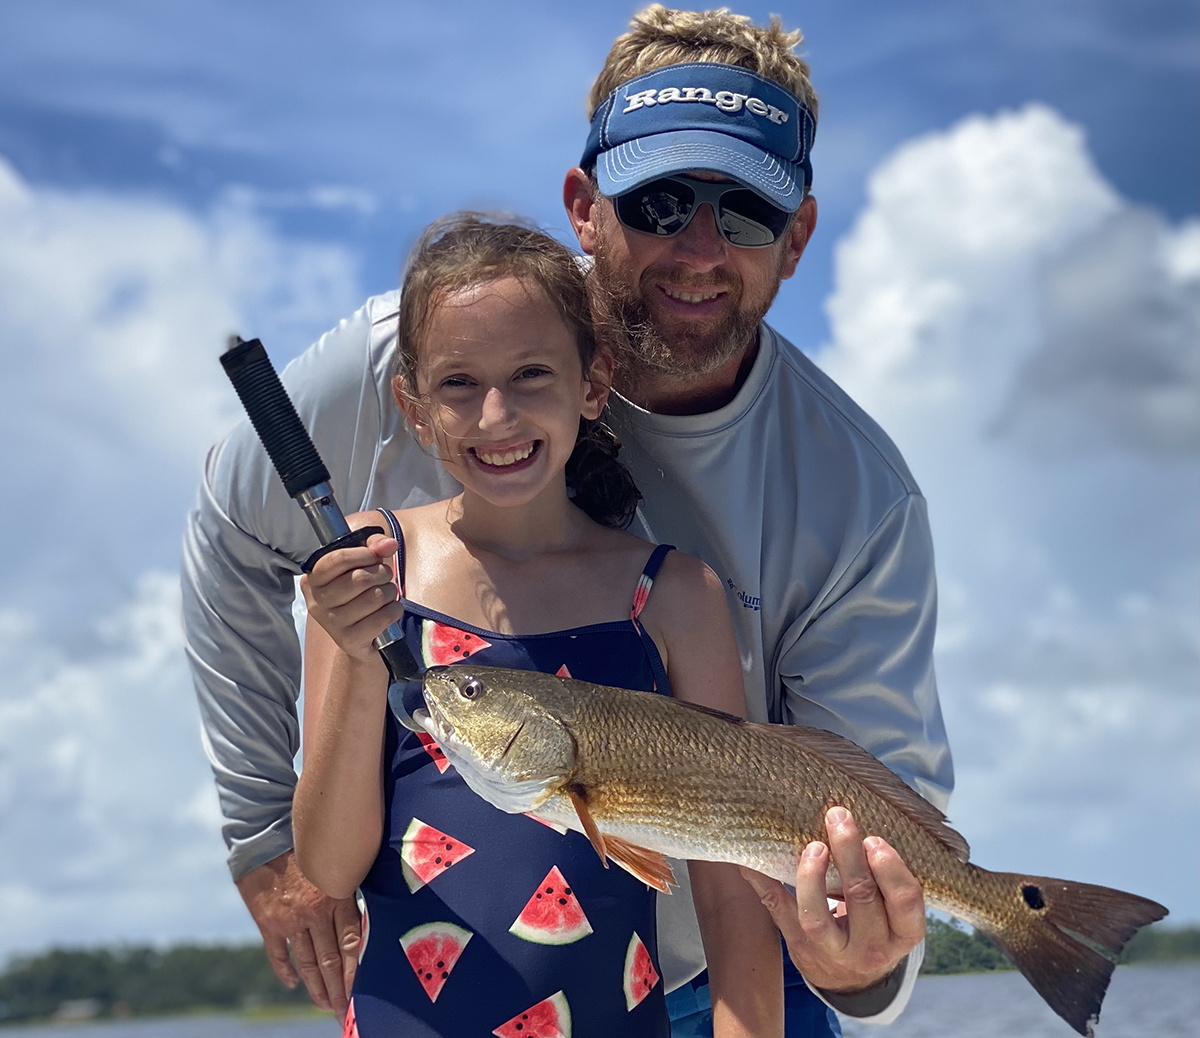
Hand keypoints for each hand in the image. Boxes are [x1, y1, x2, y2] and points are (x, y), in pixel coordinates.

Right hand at [236, 850, 361, 1020]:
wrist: (267, 834)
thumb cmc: (311, 843)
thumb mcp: (338, 862)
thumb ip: (348, 890)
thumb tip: (364, 917)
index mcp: (337, 896)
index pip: (351, 944)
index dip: (355, 972)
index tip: (361, 993)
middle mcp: (315, 913)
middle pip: (330, 961)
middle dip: (339, 990)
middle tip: (345, 1012)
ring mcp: (290, 920)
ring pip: (308, 963)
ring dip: (317, 988)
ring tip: (326, 1005)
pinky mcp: (268, 922)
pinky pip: (279, 954)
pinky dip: (286, 971)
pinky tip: (294, 983)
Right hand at [300, 533, 402, 663]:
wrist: (362, 637)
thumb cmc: (360, 593)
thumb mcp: (363, 562)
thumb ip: (373, 545)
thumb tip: (388, 545)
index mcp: (313, 580)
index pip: (337, 559)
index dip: (364, 554)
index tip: (374, 556)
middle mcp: (317, 602)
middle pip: (359, 579)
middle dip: (382, 573)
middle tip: (384, 576)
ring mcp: (332, 624)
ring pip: (374, 597)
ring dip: (389, 592)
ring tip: (386, 594)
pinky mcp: (350, 640)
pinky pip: (382, 618)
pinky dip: (394, 610)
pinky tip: (389, 610)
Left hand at [740, 806, 924, 993]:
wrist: (850, 980)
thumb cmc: (875, 927)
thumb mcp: (893, 912)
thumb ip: (884, 878)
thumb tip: (854, 819)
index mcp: (902, 933)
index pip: (906, 901)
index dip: (890, 869)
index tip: (873, 839)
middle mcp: (871, 948)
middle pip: (861, 898)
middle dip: (848, 853)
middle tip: (838, 818)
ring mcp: (833, 952)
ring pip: (816, 918)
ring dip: (811, 875)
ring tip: (813, 846)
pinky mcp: (800, 948)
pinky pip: (779, 912)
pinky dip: (763, 882)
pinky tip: (751, 861)